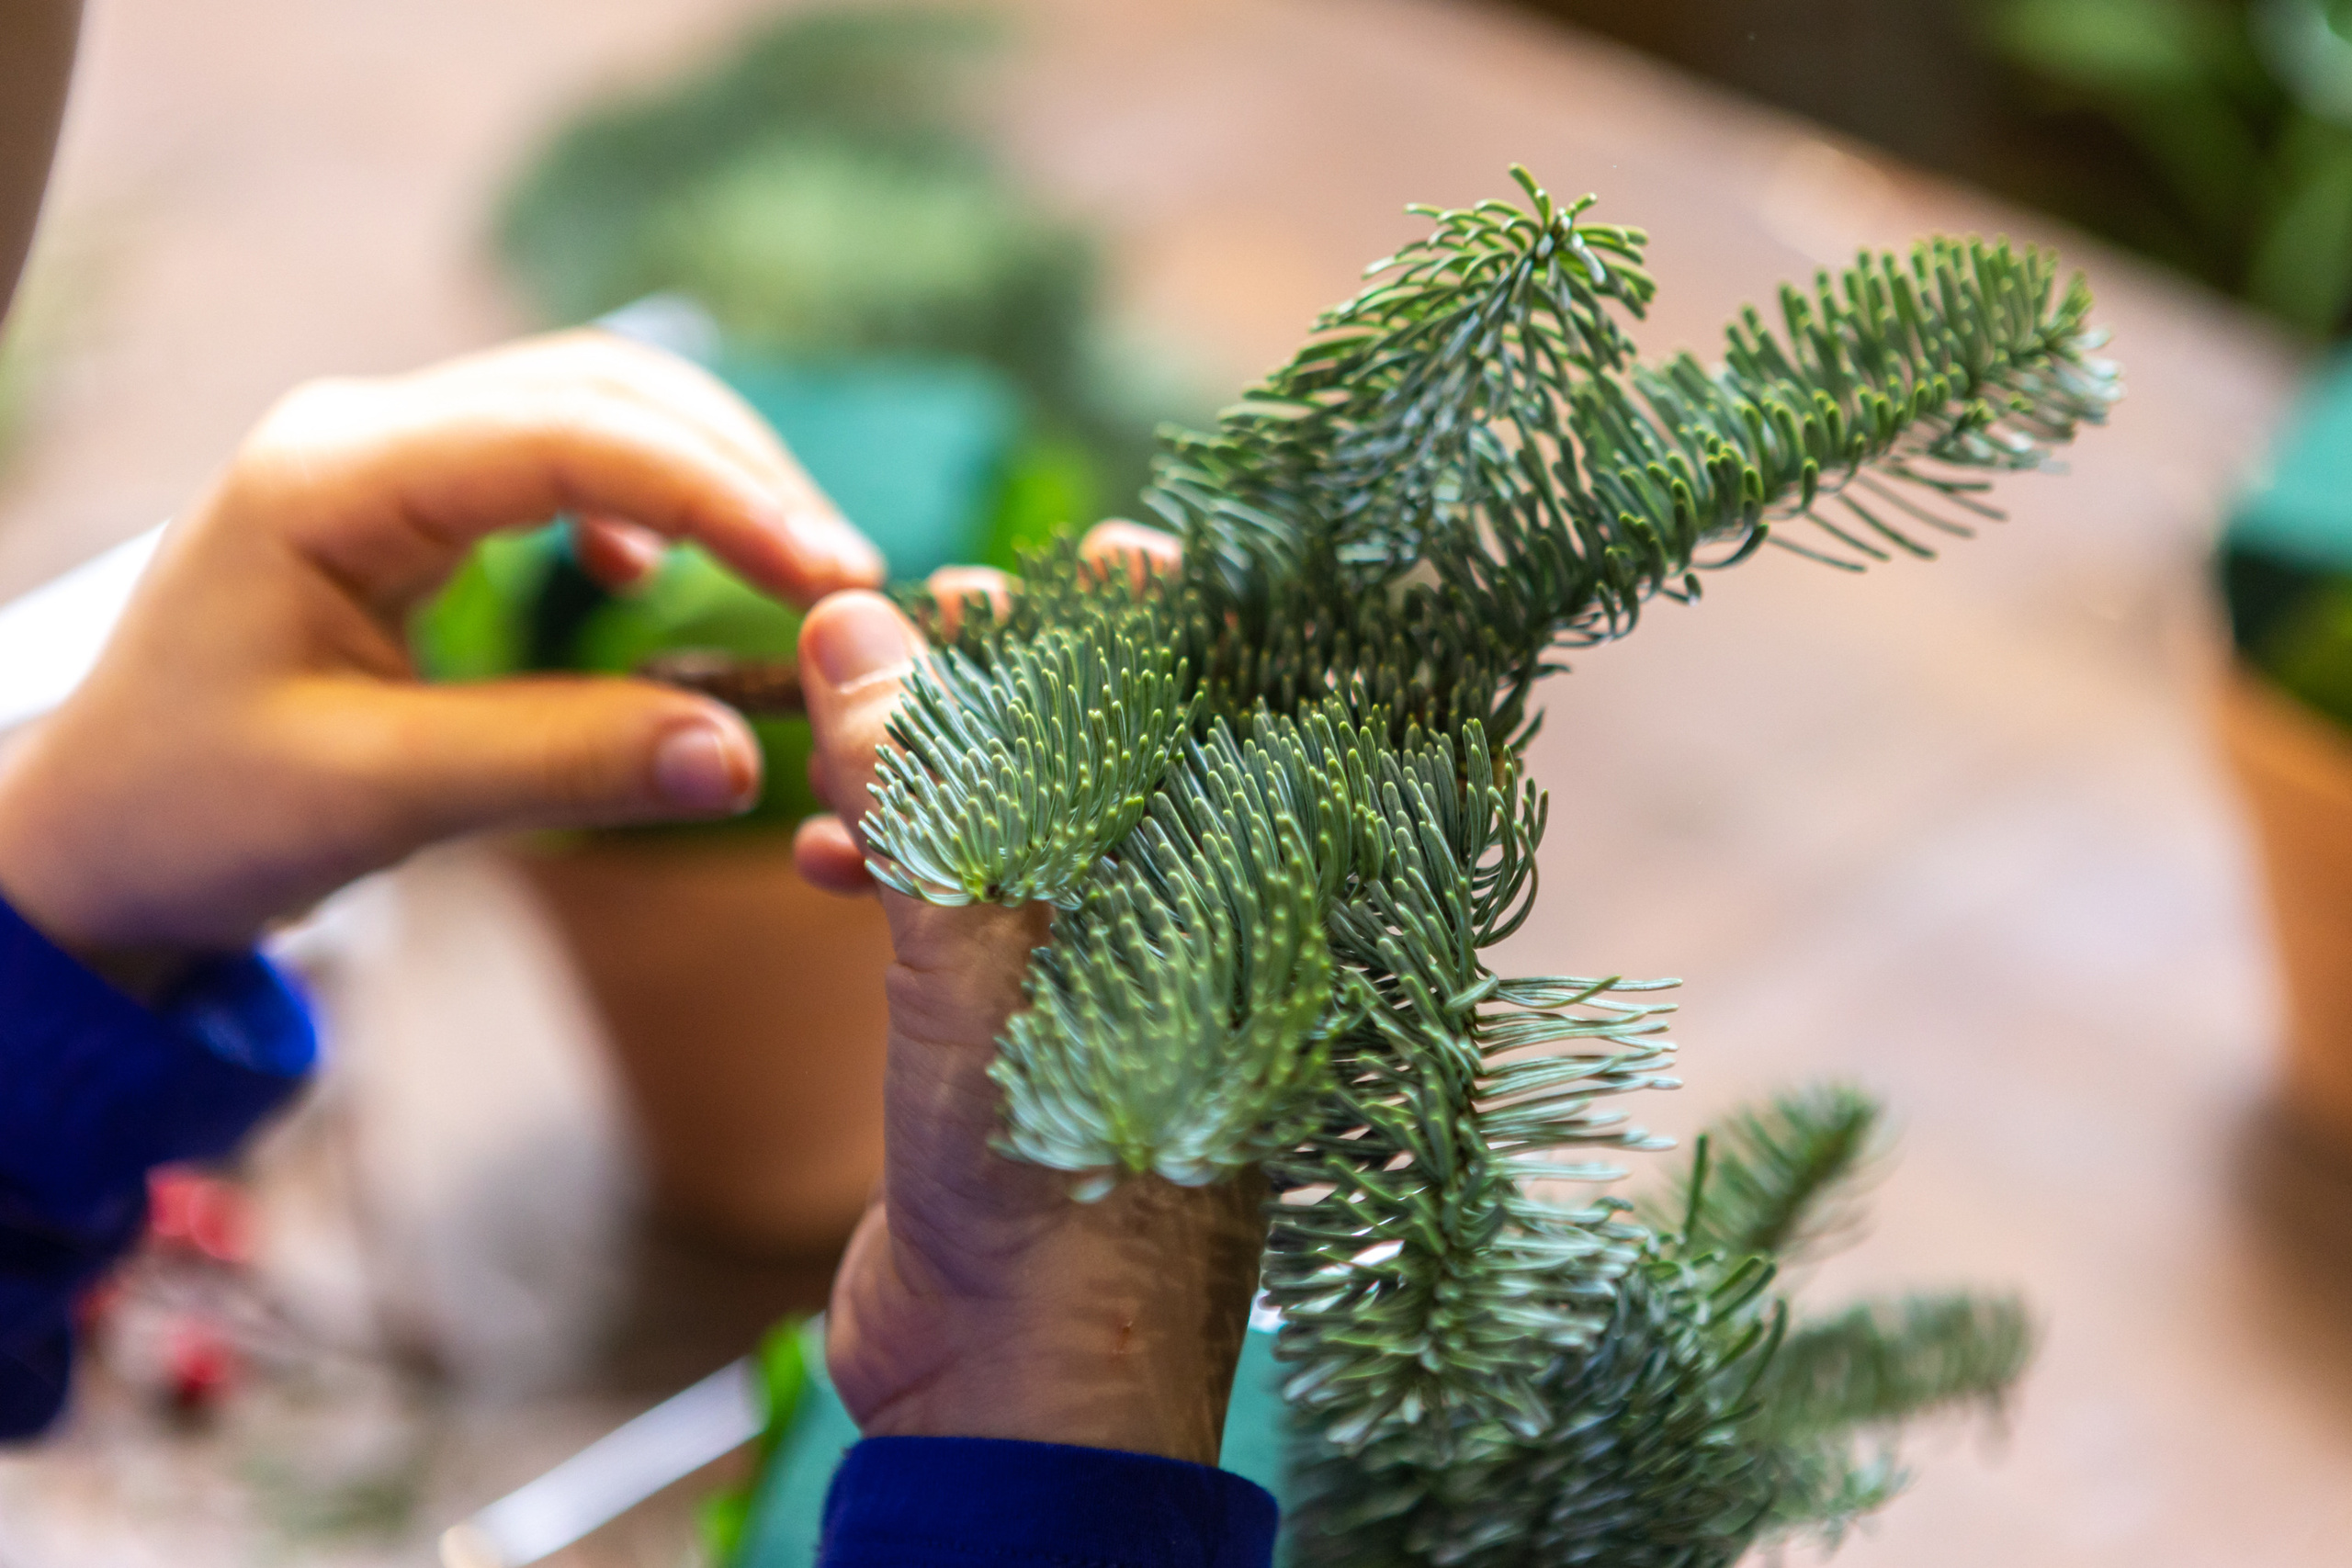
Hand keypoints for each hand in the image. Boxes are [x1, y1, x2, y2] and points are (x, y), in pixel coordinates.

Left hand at [0, 331, 882, 979]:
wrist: (89, 839)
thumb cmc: (191, 813)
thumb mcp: (376, 798)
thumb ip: (561, 761)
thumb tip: (742, 753)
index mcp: (333, 478)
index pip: (569, 437)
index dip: (719, 495)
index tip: (832, 575)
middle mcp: (363, 434)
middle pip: (599, 391)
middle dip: (738, 472)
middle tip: (846, 579)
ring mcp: (386, 457)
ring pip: (591, 410)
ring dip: (707, 478)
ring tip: (796, 571)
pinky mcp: (410, 502)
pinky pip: (561, 461)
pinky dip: (646, 504)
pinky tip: (659, 580)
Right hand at [797, 524, 1266, 1466]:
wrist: (1023, 1390)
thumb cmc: (1054, 1174)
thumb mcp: (980, 954)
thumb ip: (926, 782)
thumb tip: (860, 625)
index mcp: (1254, 903)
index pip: (1250, 715)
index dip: (1182, 623)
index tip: (1097, 557)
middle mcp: (1210, 934)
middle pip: (1131, 758)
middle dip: (1027, 679)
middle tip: (937, 614)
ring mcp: (1120, 988)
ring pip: (1043, 830)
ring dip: (946, 766)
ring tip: (857, 708)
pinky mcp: (1035, 1042)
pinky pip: (978, 916)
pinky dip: (903, 871)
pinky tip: (816, 855)